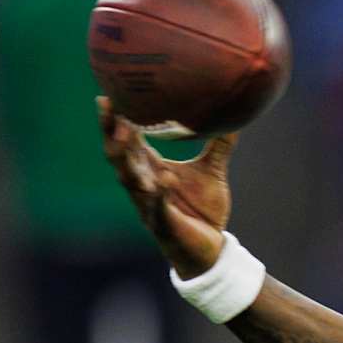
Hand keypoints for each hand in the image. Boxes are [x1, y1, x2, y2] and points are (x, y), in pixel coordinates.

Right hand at [97, 96, 238, 277]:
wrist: (211, 249)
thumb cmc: (203, 210)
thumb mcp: (211, 171)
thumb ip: (218, 145)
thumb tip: (233, 115)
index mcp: (150, 169)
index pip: (126, 140)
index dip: (116, 119)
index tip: (109, 93)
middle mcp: (143, 184)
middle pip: (118, 154)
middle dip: (111, 130)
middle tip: (109, 105)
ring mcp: (150, 204)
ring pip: (130, 178)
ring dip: (127, 157)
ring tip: (126, 132)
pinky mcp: (164, 224)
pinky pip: (158, 206)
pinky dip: (160, 192)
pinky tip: (164, 177)